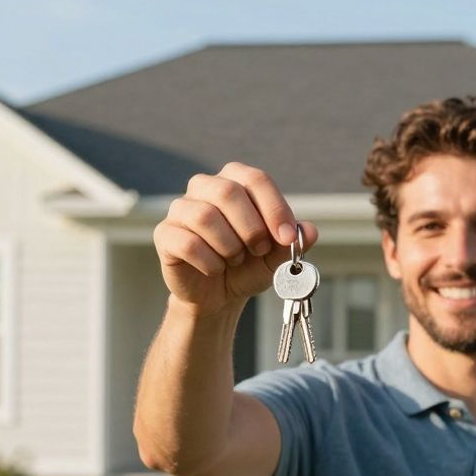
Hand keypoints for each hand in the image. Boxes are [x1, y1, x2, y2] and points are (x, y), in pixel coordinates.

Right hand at [154, 162, 318, 315]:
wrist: (218, 296)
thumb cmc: (247, 267)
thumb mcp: (276, 257)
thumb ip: (294, 242)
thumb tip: (310, 231)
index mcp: (234, 181)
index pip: (256, 179)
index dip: (274, 208)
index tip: (287, 238)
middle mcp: (204, 187)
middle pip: (227, 192)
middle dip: (251, 227)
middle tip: (258, 251)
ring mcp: (181, 209)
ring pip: (205, 217)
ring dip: (229, 246)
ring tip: (234, 260)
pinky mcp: (165, 234)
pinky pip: (188, 243)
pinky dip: (210, 262)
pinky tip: (215, 269)